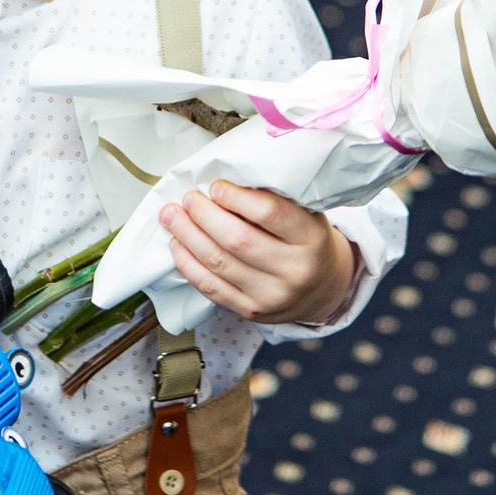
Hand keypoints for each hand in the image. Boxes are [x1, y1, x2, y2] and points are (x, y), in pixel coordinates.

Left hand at [161, 181, 358, 325]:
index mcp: (312, 238)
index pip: (270, 214)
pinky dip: (188, 265)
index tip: (216, 186)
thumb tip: (225, 182)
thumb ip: (276, 201)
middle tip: (188, 198)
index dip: (236, 198)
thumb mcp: (306, 215)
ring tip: (172, 216)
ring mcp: (272, 295)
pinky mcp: (251, 311)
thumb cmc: (307, 242)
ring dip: (189, 237)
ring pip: (219, 263)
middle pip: (238, 240)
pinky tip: (178, 245)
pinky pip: (211, 288)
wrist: (323, 289)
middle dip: (204, 216)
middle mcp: (294, 270)